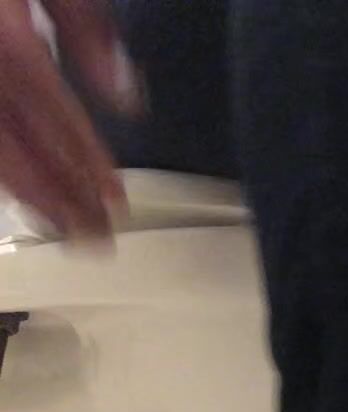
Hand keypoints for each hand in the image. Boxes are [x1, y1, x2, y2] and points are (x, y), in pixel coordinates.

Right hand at [1, 0, 139, 241]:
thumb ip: (87, 26)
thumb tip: (124, 96)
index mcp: (0, 33)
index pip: (48, 108)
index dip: (84, 159)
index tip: (115, 200)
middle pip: (6, 144)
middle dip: (55, 196)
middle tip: (96, 238)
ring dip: (24, 193)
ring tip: (63, 228)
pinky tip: (24, 191)